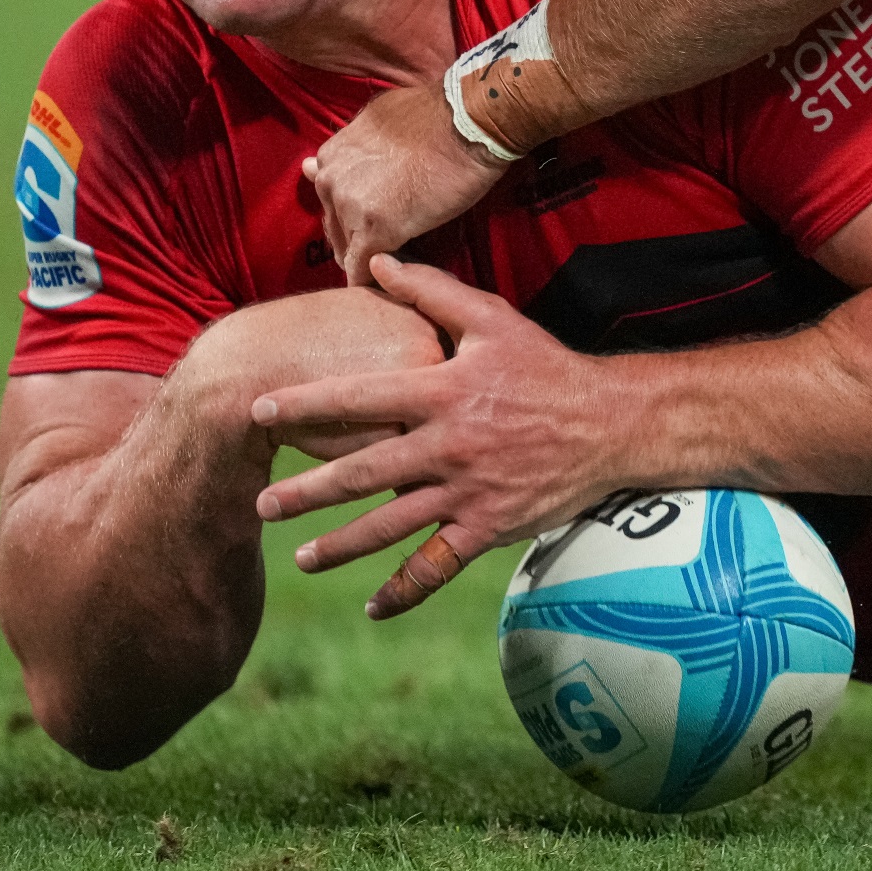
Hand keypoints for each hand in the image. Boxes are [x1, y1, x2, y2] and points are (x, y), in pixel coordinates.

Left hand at [251, 257, 613, 617]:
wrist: (612, 422)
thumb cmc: (547, 367)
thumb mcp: (494, 319)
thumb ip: (432, 292)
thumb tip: (379, 263)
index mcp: (444, 392)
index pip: (359, 397)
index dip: (305, 405)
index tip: (259, 413)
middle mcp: (449, 445)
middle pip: (362, 472)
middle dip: (306, 491)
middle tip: (263, 504)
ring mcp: (468, 491)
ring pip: (390, 527)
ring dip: (340, 546)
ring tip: (300, 558)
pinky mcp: (489, 526)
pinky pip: (438, 566)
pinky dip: (404, 590)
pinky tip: (372, 606)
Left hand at [306, 82, 507, 285]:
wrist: (469, 119)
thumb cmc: (436, 115)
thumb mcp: (376, 122)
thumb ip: (346, 152)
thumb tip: (309, 166)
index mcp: (332, 156)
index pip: (333, 203)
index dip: (355, 218)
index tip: (379, 227)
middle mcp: (331, 180)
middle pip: (338, 229)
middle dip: (359, 242)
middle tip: (392, 251)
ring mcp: (351, 205)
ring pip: (350, 252)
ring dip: (371, 262)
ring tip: (396, 271)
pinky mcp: (377, 229)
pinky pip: (363, 270)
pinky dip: (372, 284)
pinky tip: (389, 292)